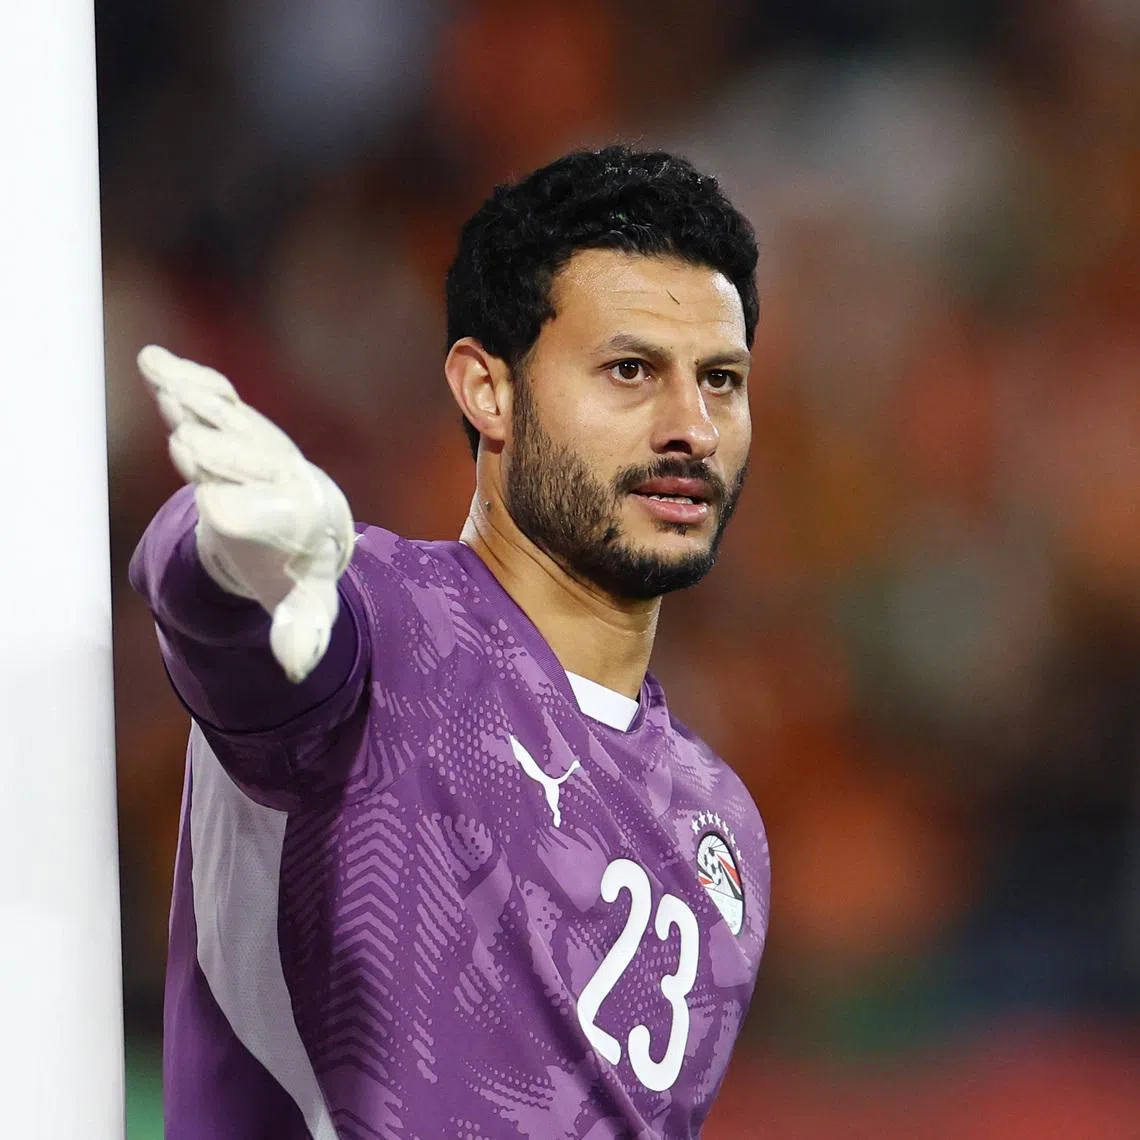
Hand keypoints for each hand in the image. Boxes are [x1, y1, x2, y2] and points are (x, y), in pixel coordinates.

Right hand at [137, 345, 354, 682]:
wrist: (310, 518)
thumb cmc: (298, 563)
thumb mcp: (305, 599)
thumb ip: (303, 629)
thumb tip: (297, 670)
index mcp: (294, 521)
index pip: (261, 516)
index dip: (238, 512)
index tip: (215, 511)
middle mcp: (277, 477)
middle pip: (240, 463)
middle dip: (217, 458)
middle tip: (187, 447)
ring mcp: (258, 446)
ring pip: (227, 422)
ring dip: (197, 405)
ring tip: (167, 385)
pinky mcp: (240, 424)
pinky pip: (216, 396)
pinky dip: (187, 378)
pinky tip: (154, 361)